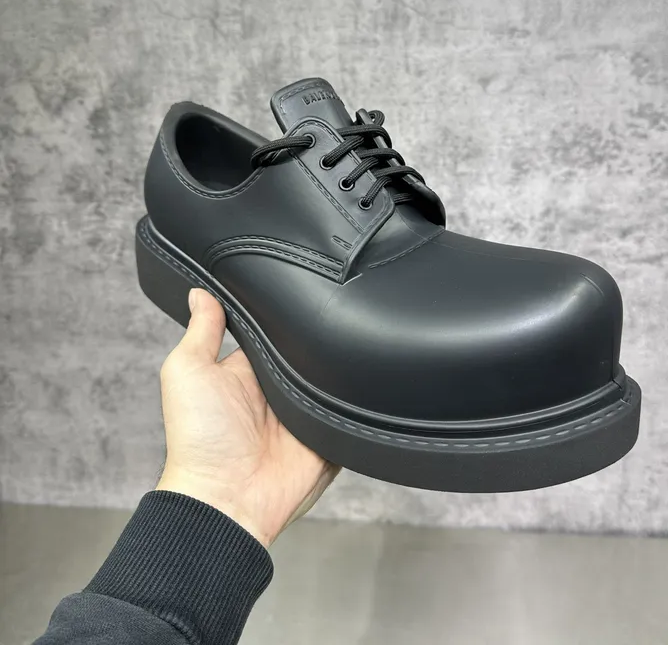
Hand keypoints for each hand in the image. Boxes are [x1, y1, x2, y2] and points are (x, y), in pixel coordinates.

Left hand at [156, 288, 339, 547]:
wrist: (228, 499)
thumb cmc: (198, 439)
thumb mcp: (187, 372)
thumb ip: (202, 332)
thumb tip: (200, 292)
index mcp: (248, 370)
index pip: (274, 330)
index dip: (283, 311)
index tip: (299, 281)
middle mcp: (279, 388)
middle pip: (308, 349)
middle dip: (319, 334)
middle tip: (334, 307)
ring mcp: (306, 412)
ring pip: (333, 376)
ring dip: (339, 364)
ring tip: (354, 336)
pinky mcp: (329, 435)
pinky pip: (352, 410)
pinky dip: (358, 397)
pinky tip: (366, 375)